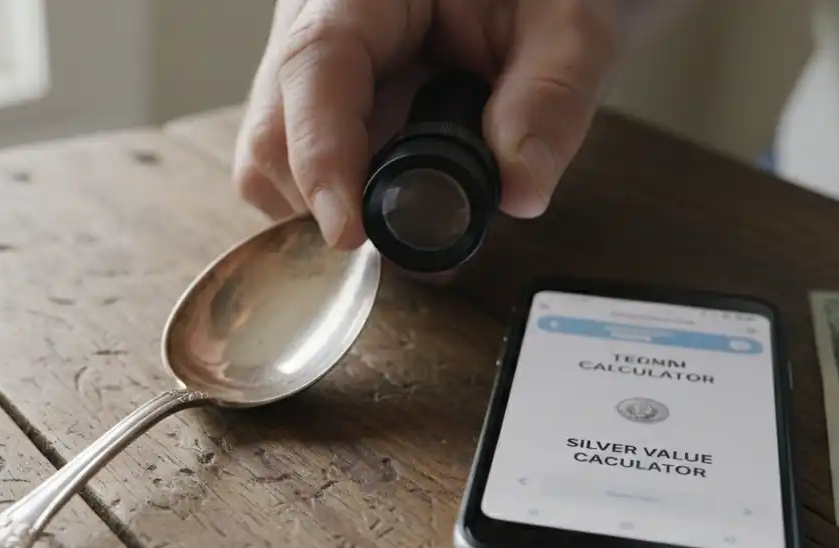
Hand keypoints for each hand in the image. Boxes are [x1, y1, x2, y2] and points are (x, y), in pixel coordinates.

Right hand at [233, 0, 619, 253]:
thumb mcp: (566, 23)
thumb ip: (551, 95)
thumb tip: (520, 188)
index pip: (313, 70)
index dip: (322, 159)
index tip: (350, 233)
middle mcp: (313, 26)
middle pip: (272, 134)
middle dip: (331, 201)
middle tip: (412, 234)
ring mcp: (306, 73)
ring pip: (274, 164)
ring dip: (337, 208)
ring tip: (417, 206)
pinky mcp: (314, 108)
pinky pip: (298, 172)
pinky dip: (344, 204)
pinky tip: (399, 197)